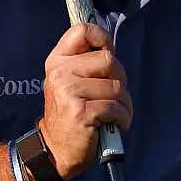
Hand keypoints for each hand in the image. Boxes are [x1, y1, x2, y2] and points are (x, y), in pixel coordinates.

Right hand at [39, 22, 129, 179]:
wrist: (56, 150)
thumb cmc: (73, 113)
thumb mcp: (73, 82)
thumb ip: (88, 62)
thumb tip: (110, 45)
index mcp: (58, 60)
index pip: (84, 30)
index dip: (103, 39)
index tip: (108, 54)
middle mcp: (60, 72)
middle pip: (110, 60)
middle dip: (120, 81)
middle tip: (111, 97)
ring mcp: (68, 91)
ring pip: (117, 87)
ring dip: (124, 105)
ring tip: (112, 115)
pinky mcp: (81, 111)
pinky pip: (117, 108)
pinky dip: (122, 119)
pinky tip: (112, 125)